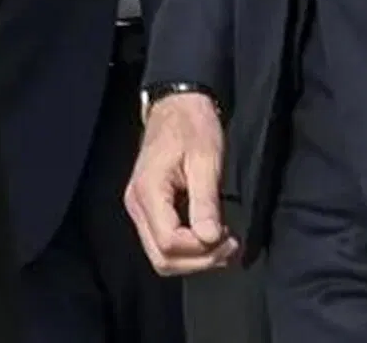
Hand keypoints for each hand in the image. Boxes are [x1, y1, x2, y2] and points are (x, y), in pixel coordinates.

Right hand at [125, 92, 237, 274]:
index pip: (169, 243)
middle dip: (199, 260)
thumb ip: (205, 201)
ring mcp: (139, 209)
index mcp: (148, 191)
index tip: (228, 234)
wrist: (176, 106)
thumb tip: (210, 238)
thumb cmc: (192, 126)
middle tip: (230, 245)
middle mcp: (137, 205)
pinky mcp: (148, 209)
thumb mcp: (206, 159)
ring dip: (195, 259)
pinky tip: (210, 235)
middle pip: (162, 259)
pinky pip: (164, 244)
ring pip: (162, 257)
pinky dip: (189, 250)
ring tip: (223, 242)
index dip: (201, 249)